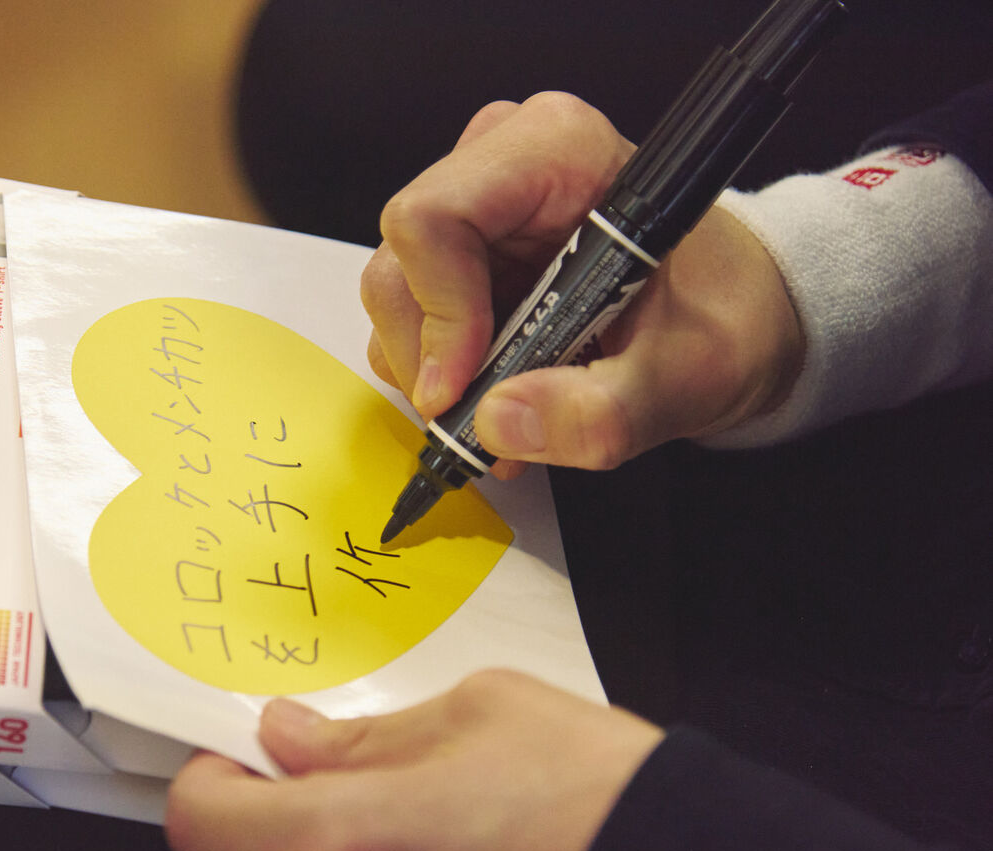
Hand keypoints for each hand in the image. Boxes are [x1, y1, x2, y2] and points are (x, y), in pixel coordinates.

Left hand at [165, 670, 663, 850]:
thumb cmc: (607, 804)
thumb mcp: (478, 716)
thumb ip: (359, 737)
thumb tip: (289, 744)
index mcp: (348, 846)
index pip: (201, 827)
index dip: (209, 783)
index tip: (237, 764)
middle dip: (254, 838)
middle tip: (309, 795)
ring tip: (387, 848)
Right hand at [362, 92, 801, 477]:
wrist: (730, 318)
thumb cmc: (718, 321)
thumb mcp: (681, 381)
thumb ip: (600, 412)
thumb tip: (499, 423)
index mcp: (559, 153)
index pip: (435, 219)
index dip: (438, 314)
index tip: (463, 391)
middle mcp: (503, 162)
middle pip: (400, 264)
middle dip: (430, 357)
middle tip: (483, 416)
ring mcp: (475, 204)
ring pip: (395, 294)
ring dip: (435, 370)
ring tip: (505, 409)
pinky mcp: (461, 249)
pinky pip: (410, 314)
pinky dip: (441, 370)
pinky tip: (498, 390)